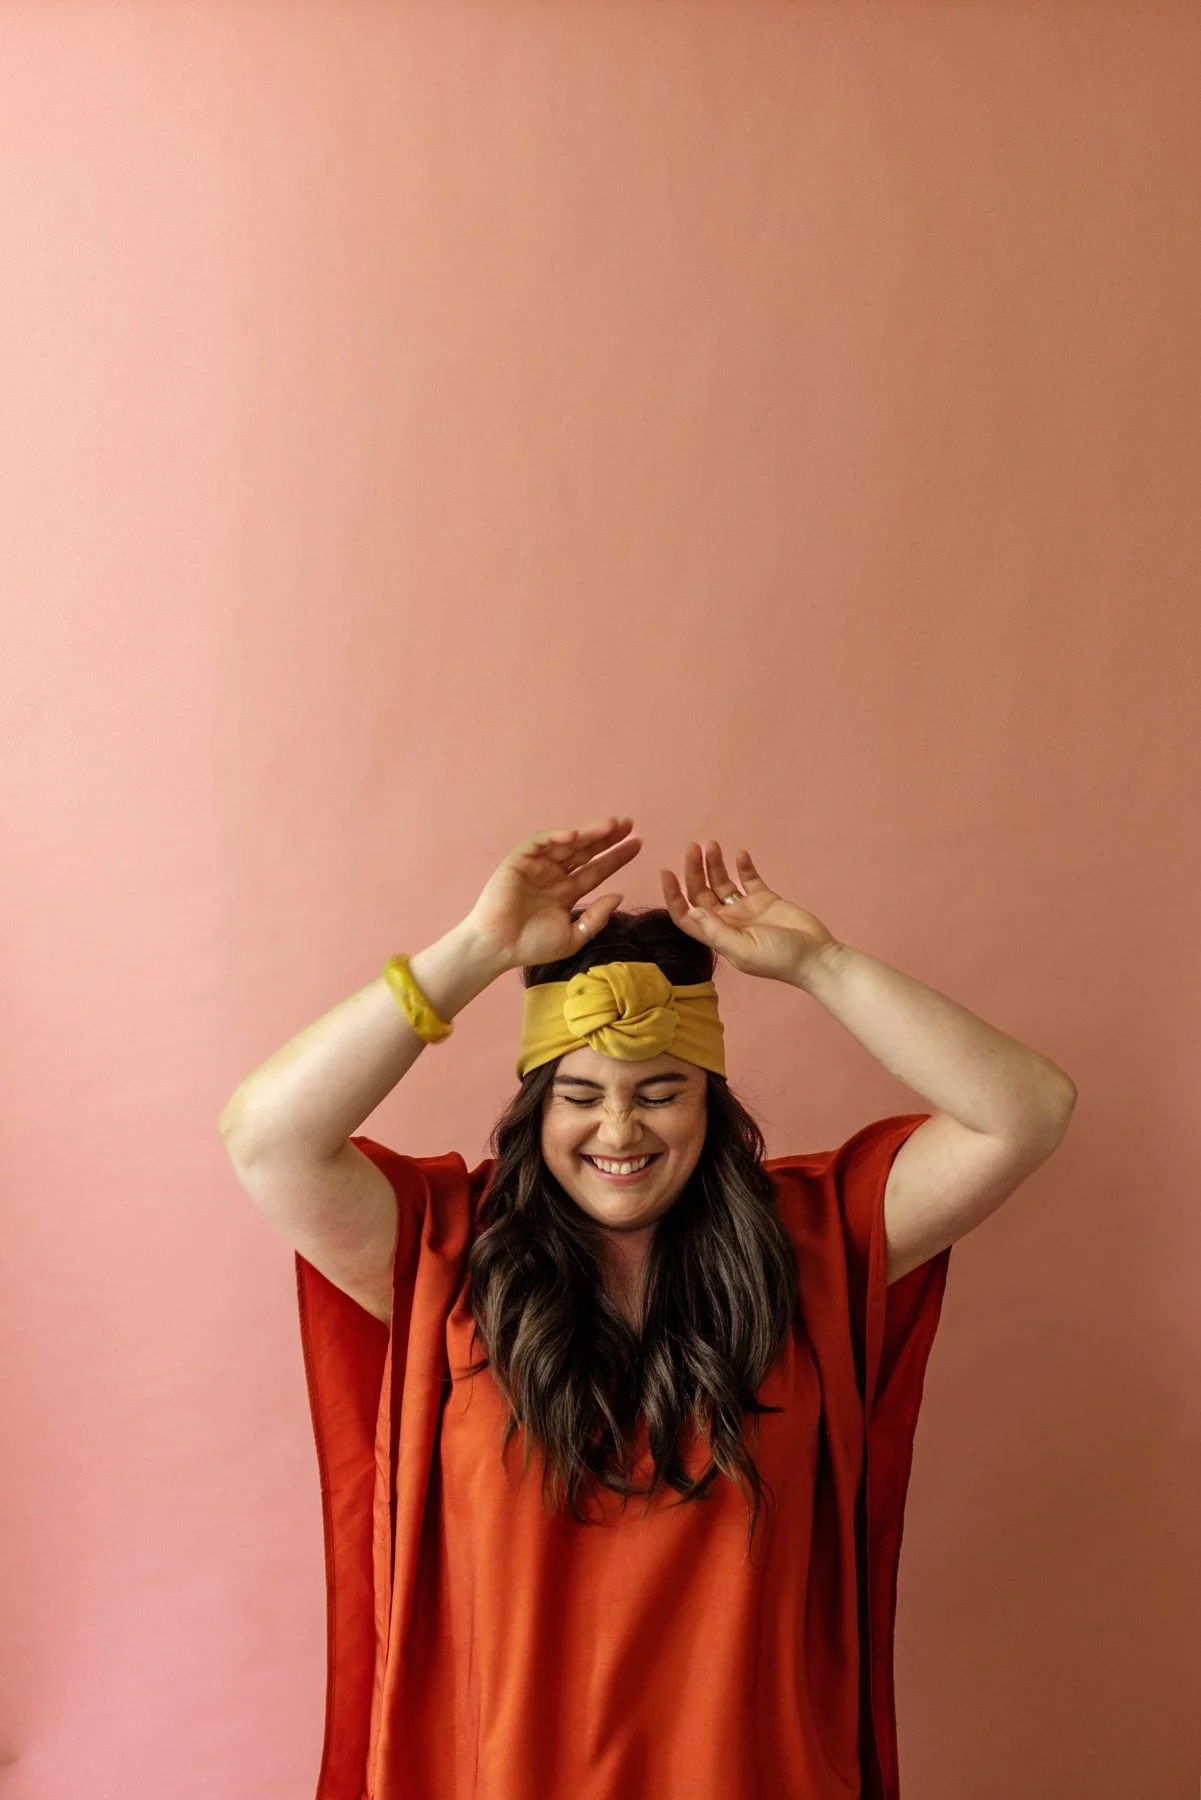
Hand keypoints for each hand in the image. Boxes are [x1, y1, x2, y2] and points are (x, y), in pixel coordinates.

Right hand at [463, 817, 640, 970]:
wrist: (499, 948)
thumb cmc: (532, 946)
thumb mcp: (573, 937)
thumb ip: (596, 918)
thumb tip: (619, 896)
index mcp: (567, 891)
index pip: (597, 870)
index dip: (616, 857)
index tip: (637, 844)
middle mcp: (554, 875)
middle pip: (585, 851)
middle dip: (606, 837)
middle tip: (629, 825)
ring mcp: (537, 866)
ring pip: (567, 843)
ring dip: (588, 833)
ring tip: (611, 826)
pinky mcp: (519, 860)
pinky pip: (539, 842)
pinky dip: (555, 836)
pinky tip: (574, 835)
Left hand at [660, 841, 839, 984]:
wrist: (816, 957)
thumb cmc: (780, 960)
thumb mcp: (744, 951)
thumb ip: (717, 932)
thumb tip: (691, 911)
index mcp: (717, 936)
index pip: (686, 915)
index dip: (673, 896)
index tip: (667, 872)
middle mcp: (728, 921)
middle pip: (701, 893)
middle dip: (694, 870)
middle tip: (694, 847)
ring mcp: (746, 909)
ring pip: (722, 882)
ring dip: (714, 864)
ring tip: (712, 844)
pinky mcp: (766, 899)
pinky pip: (749, 879)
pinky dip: (743, 866)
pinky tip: (741, 854)